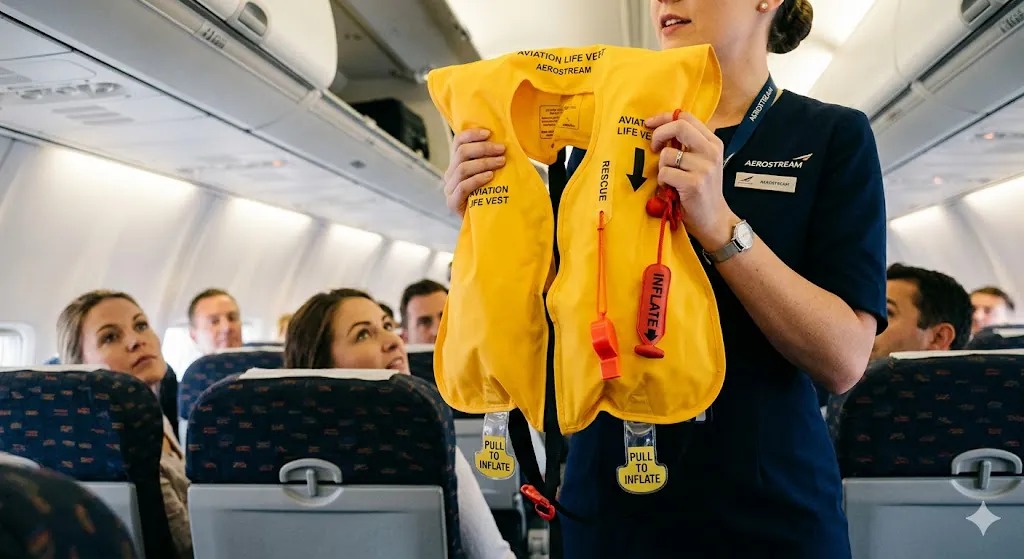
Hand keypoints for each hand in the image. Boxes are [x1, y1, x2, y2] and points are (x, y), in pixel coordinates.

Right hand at [443, 128, 505, 216]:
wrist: (485, 224)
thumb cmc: (491, 196)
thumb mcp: (490, 174)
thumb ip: (490, 159)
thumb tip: (506, 143)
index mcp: (456, 163)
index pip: (458, 142)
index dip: (472, 134)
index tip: (490, 133)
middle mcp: (450, 174)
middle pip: (461, 153)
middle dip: (483, 148)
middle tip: (502, 149)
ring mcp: (449, 189)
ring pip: (462, 168)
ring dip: (484, 162)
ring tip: (501, 162)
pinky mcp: (453, 203)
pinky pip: (463, 187)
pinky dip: (478, 179)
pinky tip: (491, 176)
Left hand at [646, 112, 738, 250]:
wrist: (714, 219)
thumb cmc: (701, 191)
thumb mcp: (702, 162)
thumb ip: (688, 145)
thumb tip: (660, 129)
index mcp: (713, 142)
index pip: (685, 117)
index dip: (664, 117)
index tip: (649, 124)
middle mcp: (711, 151)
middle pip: (678, 126)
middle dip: (659, 134)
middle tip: (653, 147)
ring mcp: (704, 167)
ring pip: (667, 154)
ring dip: (660, 167)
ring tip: (668, 178)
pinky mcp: (694, 183)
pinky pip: (665, 173)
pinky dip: (662, 181)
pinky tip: (670, 188)